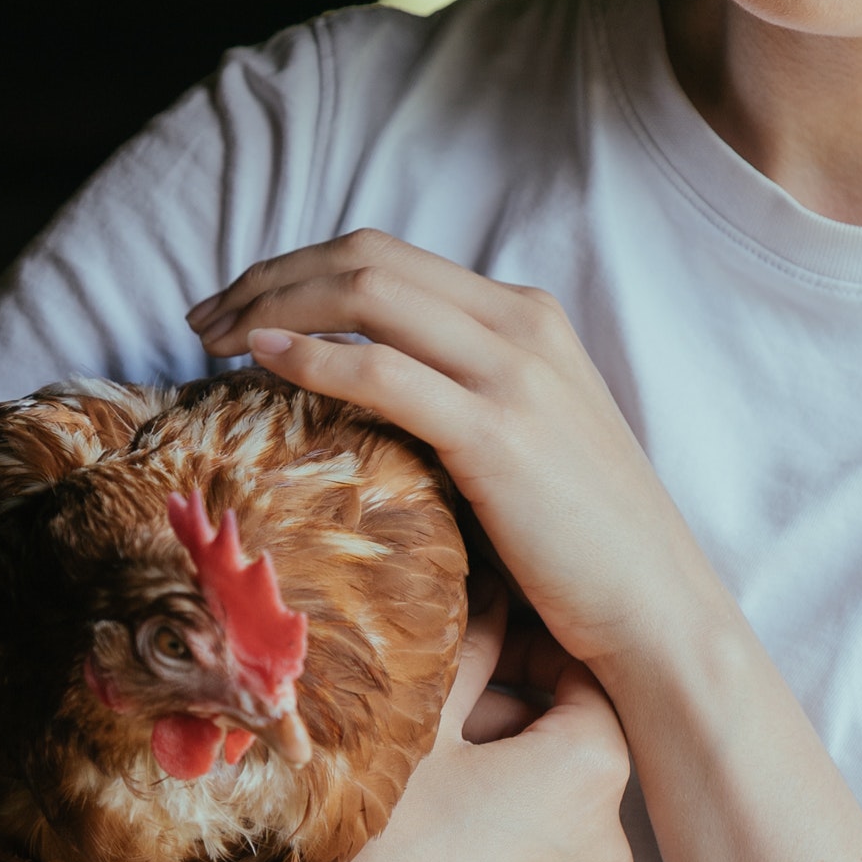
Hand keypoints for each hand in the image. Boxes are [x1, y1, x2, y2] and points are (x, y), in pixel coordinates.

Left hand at [187, 234, 720, 671]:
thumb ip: (463, 393)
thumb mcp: (528, 436)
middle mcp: (521, 326)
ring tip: (213, 339)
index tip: (239, 308)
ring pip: (366, 293)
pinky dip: (311, 356)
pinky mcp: (496, 434)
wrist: (657, 606)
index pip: (388, 256)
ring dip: (271, 305)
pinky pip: (381, 370)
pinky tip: (263, 363)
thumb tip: (369, 390)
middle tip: (204, 319)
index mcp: (527, 316)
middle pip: (366, 257)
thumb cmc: (583, 541)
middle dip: (269, 277)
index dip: (298, 269)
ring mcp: (512, 374)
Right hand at [252, 593, 635, 861]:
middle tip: (442, 731)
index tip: (490, 652)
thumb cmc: (378, 834)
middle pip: (574, 763)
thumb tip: (491, 593)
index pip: (585, 684)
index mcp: (591, 770)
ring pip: (560, 833)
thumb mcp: (423, 721)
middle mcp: (613, 848)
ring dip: (516, 808)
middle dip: (517, 737)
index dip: (534, 658)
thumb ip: (474, 648)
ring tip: (437, 805)